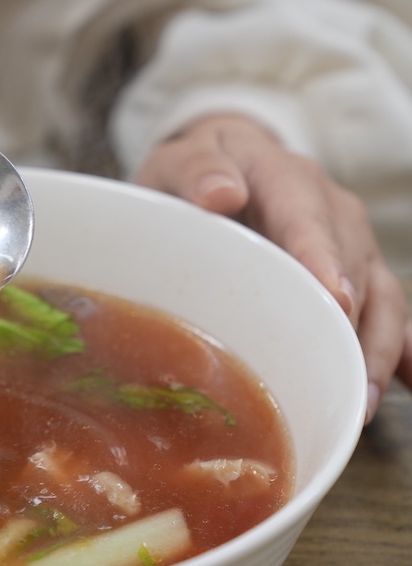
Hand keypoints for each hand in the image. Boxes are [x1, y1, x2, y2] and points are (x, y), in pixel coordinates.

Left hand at [137, 113, 411, 423]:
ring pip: (380, 296)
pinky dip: (399, 350)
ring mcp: (350, 241)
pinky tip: (402, 386)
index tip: (335, 298)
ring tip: (361, 402)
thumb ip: (194, 173)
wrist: (221, 166)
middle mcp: (329, 208)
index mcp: (283, 176)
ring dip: (374, 350)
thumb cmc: (192, 175)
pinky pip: (388, 311)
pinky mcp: (358, 271)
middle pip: (353, 265)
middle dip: (352, 324)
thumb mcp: (176, 163)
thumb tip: (221, 193)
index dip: (322, 258)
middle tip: (344, 379)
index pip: (306, 215)